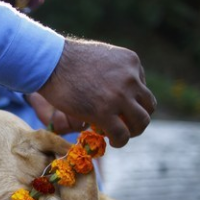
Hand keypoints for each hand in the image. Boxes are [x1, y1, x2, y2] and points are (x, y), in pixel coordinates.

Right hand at [38, 38, 155, 146]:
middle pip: (148, 106)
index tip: (119, 108)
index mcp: (131, 62)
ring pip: (141, 122)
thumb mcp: (100, 57)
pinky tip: (112, 142)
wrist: (50, 62)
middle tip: (125, 124)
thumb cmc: (66, 58)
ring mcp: (119, 96)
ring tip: (121, 135)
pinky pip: (122, 134)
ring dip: (133, 131)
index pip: (143, 88)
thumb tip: (112, 87)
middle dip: (138, 118)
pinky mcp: (103, 112)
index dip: (132, 101)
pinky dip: (120, 141)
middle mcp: (131, 78)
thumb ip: (113, 71)